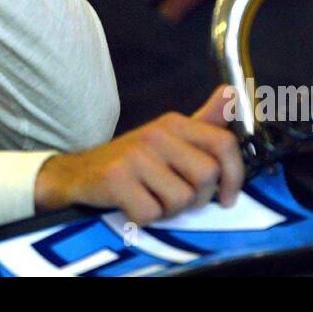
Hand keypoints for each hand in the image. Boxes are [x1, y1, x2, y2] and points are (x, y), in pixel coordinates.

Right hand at [34, 87, 243, 223]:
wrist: (77, 173)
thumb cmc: (132, 161)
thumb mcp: (169, 137)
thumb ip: (204, 120)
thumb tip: (231, 93)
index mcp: (174, 123)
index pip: (224, 143)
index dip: (235, 175)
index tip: (227, 197)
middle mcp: (156, 134)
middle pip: (207, 176)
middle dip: (197, 198)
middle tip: (177, 198)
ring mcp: (135, 155)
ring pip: (182, 200)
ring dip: (169, 211)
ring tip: (151, 198)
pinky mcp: (116, 178)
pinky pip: (152, 214)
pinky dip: (144, 218)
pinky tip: (132, 205)